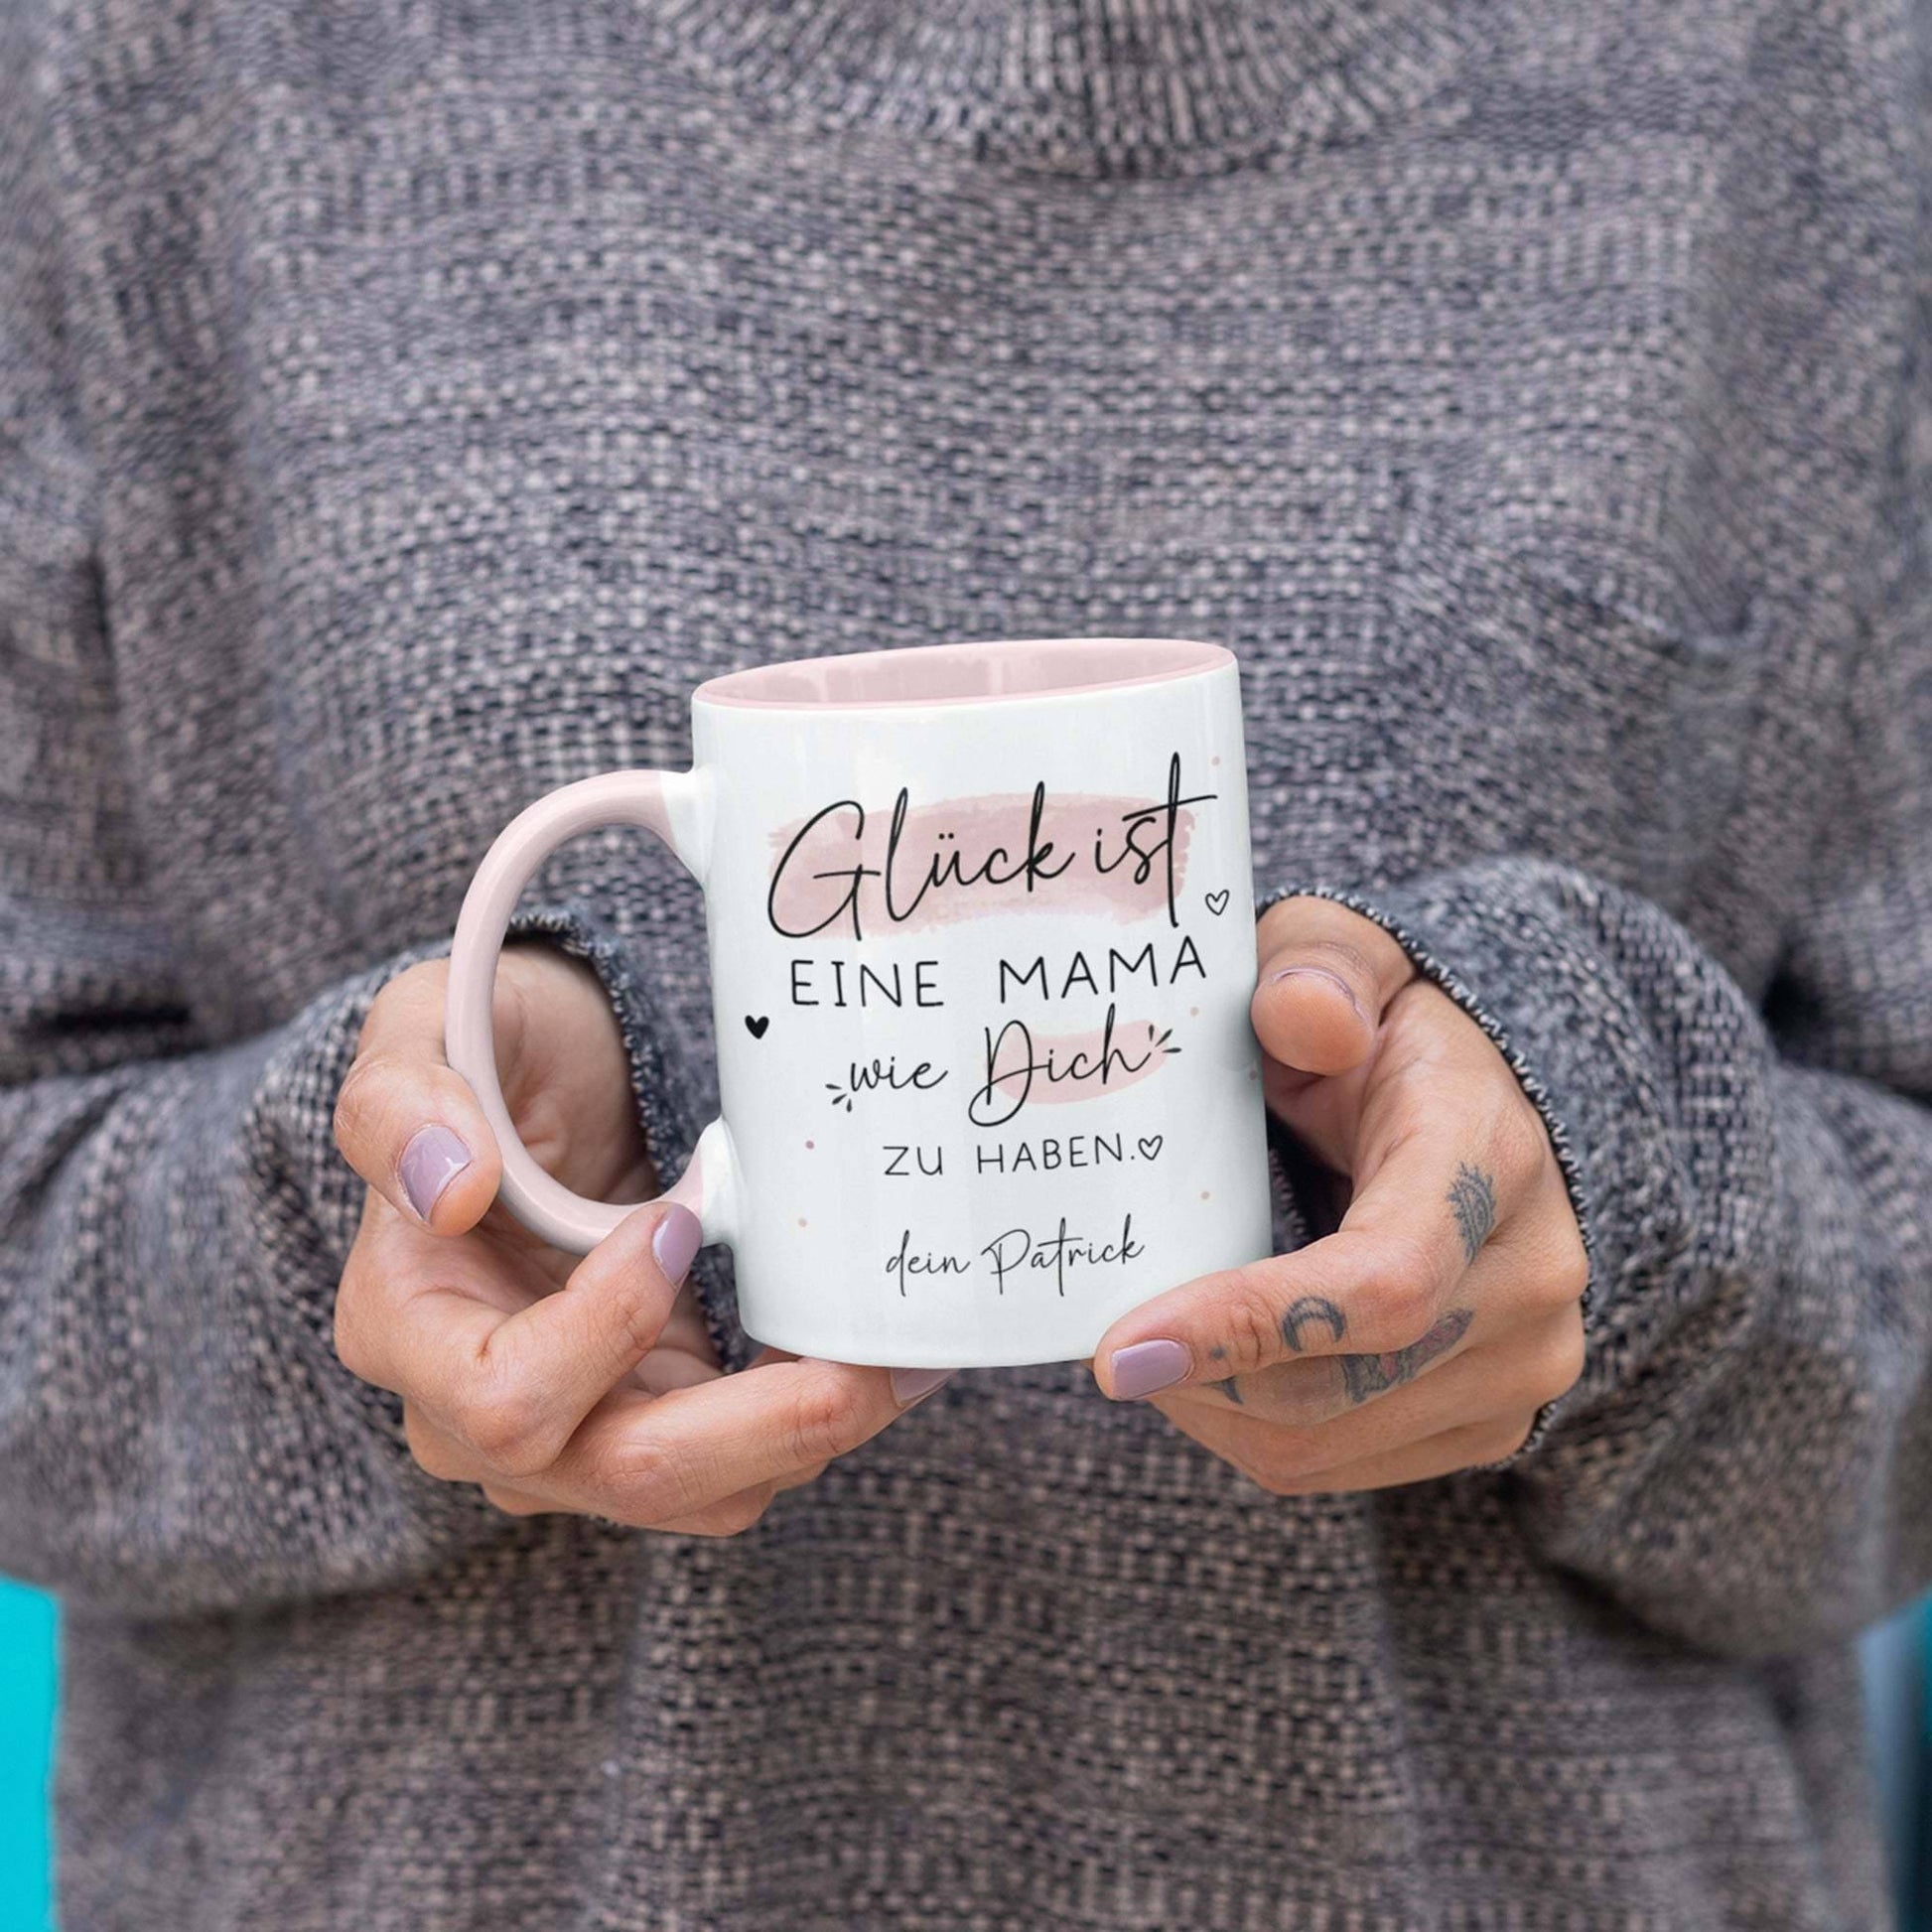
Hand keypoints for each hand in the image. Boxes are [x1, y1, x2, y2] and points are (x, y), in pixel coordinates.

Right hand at [331, 944, 945, 1534]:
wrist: (554, 1079)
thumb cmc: (495, 1051)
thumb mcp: (429, 1029)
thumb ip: (403, 1097)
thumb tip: (448, 1188)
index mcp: (403, 1328)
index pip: (502, 1399)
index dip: (605, 1330)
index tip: (676, 1222)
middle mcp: (476, 1413)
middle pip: (624, 1474)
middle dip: (764, 1428)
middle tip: (869, 1362)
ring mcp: (578, 1430)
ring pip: (705, 1492)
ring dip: (814, 1432)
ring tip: (905, 1354)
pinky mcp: (660, 1417)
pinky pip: (745, 1458)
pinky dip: (818, 1416)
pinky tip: (885, 1351)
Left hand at [1092, 896, 1587, 1491]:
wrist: (1498, 1106)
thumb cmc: (1389, 1027)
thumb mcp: (1348, 958)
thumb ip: (1318, 968)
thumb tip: (1299, 1015)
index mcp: (1490, 1158)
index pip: (1382, 1282)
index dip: (1247, 1326)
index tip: (1119, 1349)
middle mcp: (1529, 1277)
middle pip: (1338, 1385)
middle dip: (1198, 1376)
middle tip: (1103, 1338)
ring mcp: (1522, 1365)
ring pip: (1324, 1445)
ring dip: (1212, 1409)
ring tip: (1154, 1341)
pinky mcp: (1492, 1424)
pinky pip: (1339, 1465)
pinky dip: (1252, 1429)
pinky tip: (1215, 1365)